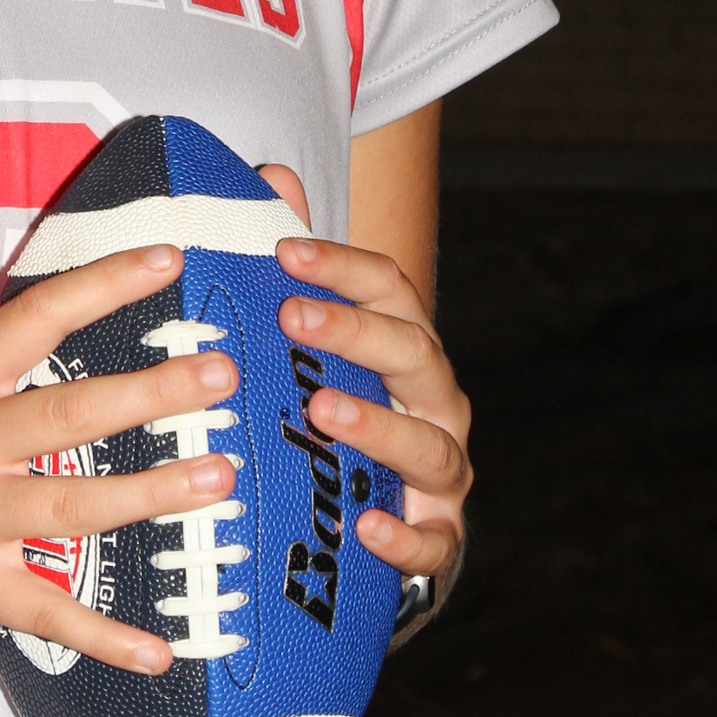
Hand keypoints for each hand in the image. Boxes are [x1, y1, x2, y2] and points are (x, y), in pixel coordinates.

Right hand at [0, 246, 237, 674]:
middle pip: (71, 412)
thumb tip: (68, 360)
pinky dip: (105, 636)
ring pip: (74, 505)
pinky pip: (48, 612)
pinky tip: (160, 651)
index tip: (167, 258)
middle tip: (221, 375)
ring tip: (220, 478)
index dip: (103, 284)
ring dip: (153, 493)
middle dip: (153, 392)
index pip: (35, 318)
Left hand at [256, 170, 470, 585]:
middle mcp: (434, 403)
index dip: (342, 265)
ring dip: (377, 425)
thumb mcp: (319, 353)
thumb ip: (299, 270)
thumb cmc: (343, 422)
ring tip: (320, 410)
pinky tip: (366, 524)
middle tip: (290, 315)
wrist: (381, 531)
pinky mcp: (438, 541)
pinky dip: (404, 534)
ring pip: (427, 443)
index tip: (283, 250)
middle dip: (354, 331)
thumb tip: (274, 175)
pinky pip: (432, 541)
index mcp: (408, 350)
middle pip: (412, 353)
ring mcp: (442, 474)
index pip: (390, 289)